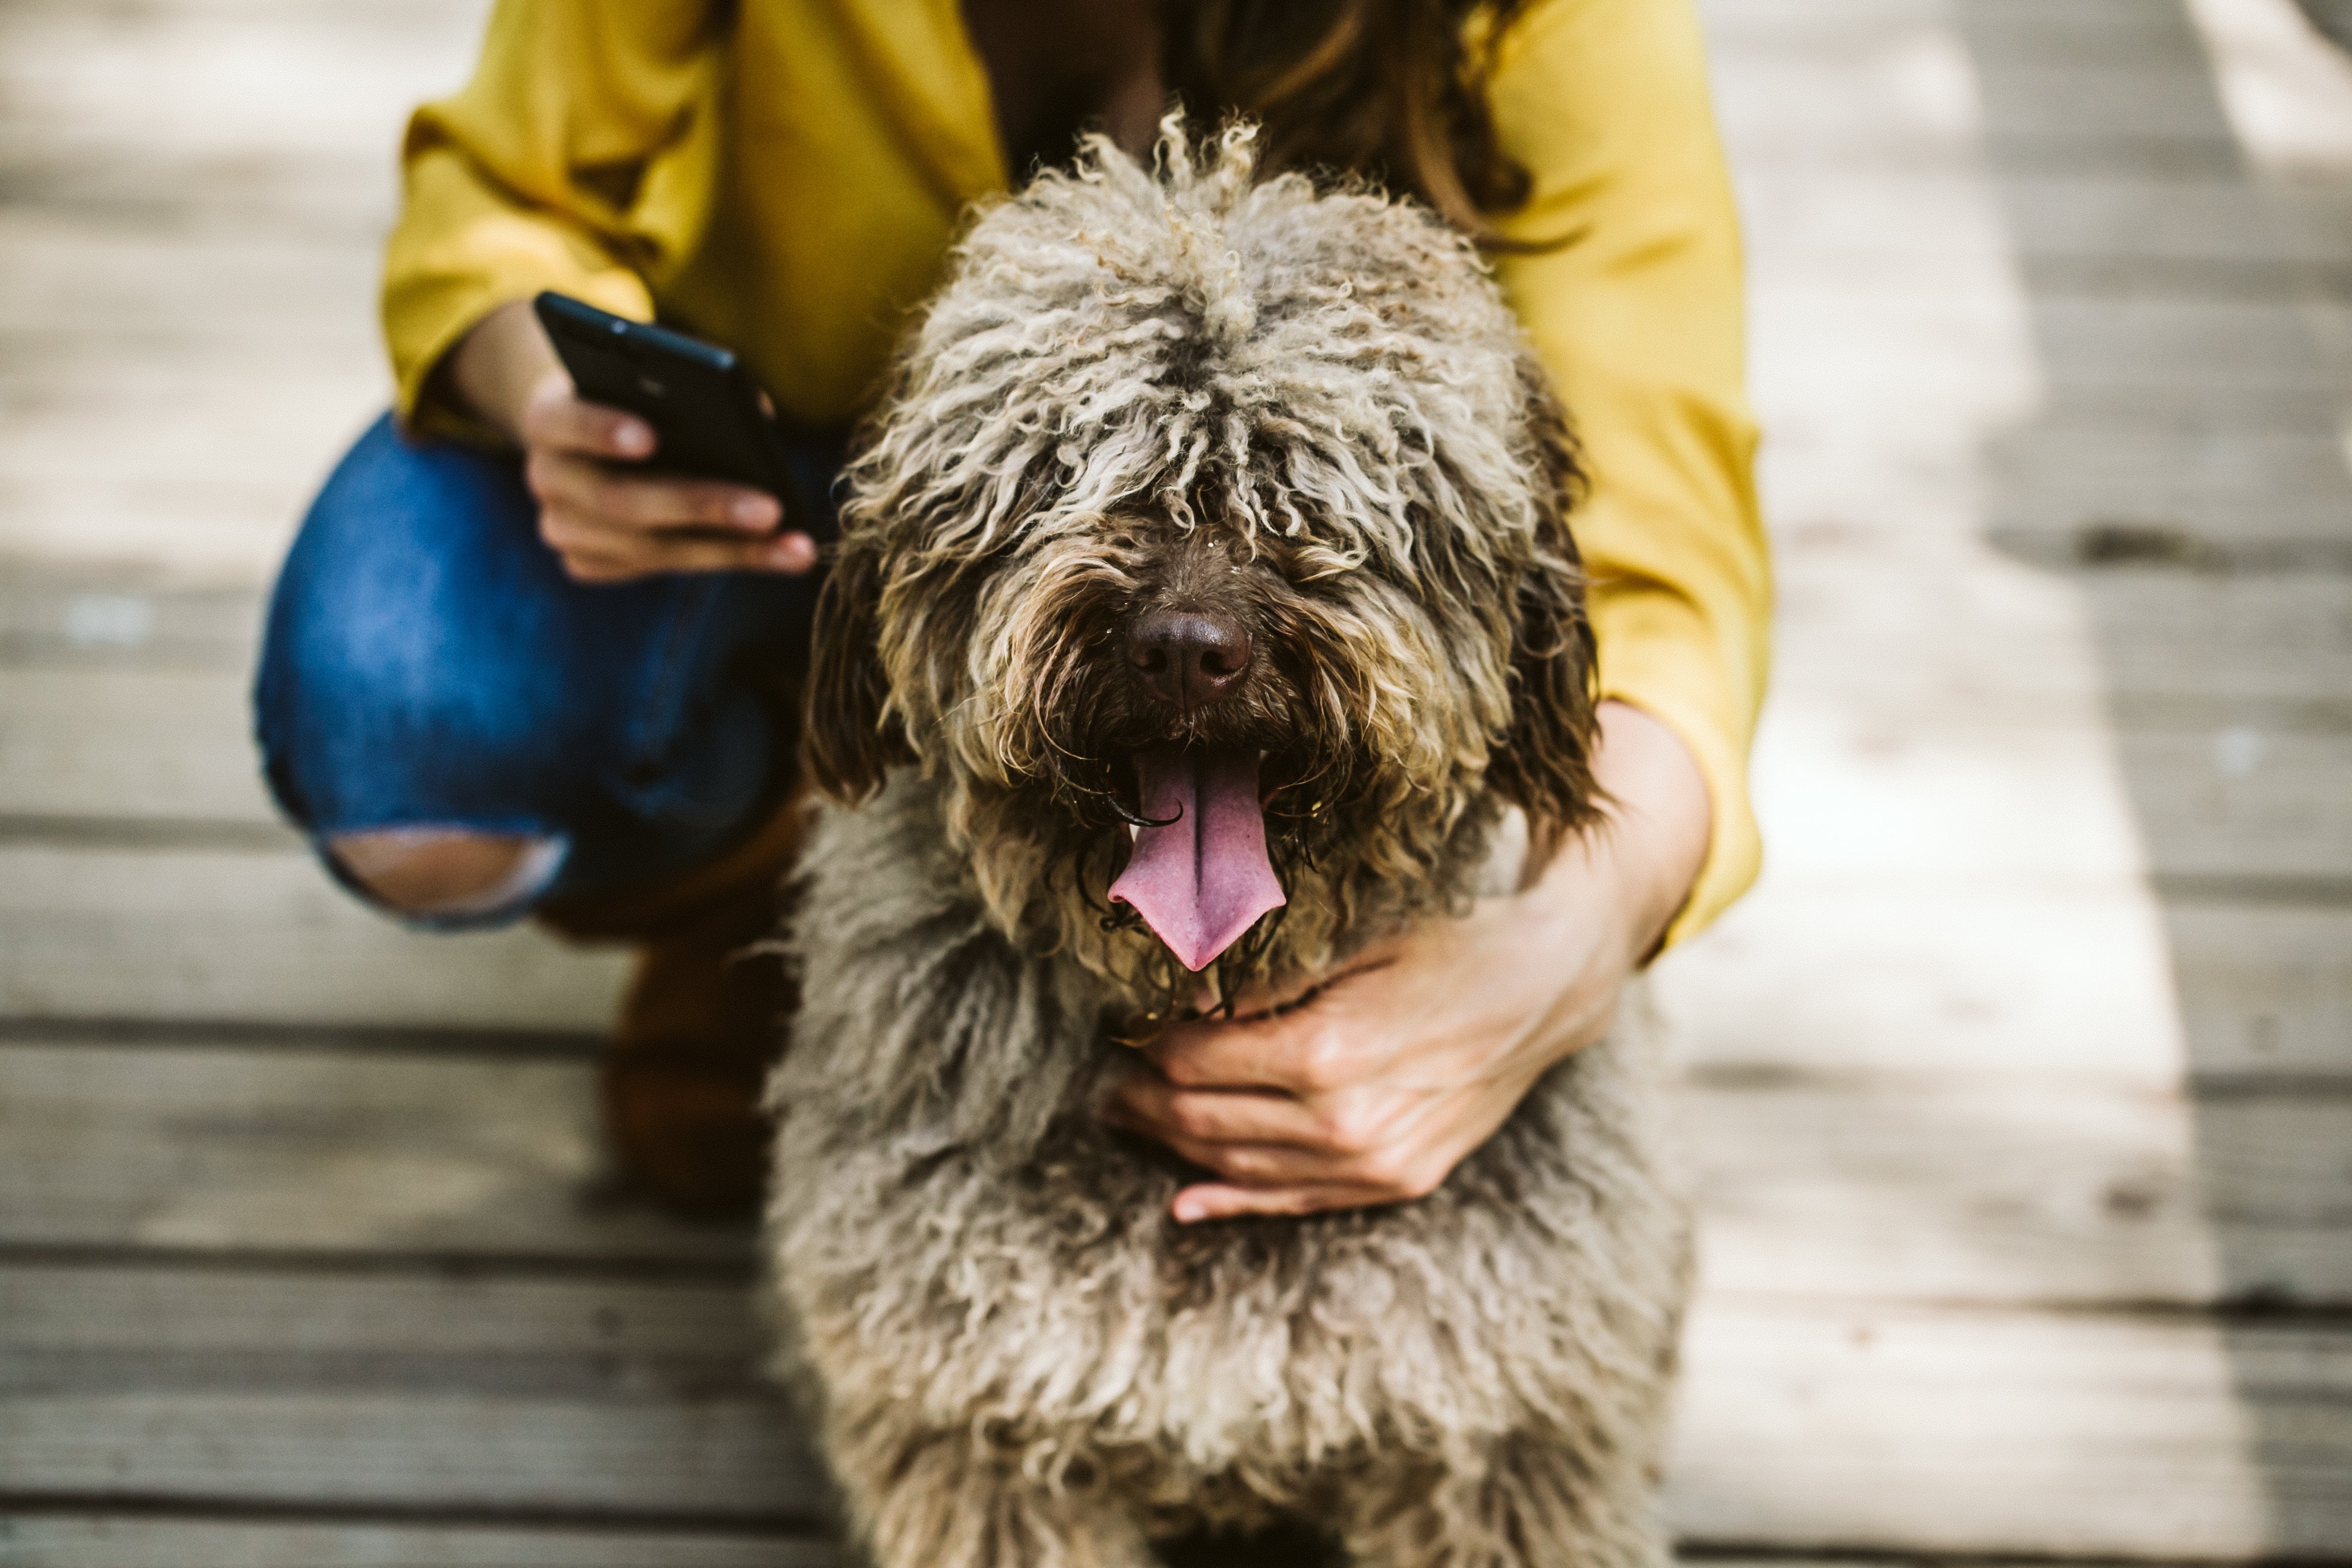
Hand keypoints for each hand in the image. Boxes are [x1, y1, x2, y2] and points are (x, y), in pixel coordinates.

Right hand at [448, 299, 816, 583]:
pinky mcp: (586, 562)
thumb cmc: (633, 392)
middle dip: (700, 506)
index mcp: (547, 417)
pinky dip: (723, 560)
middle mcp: (545, 477)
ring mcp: (561, 528)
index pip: (565, 421)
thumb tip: (758, 417)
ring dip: (729, 549)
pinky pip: (658, 569)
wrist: (585, 433)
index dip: (602, 430)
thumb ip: (688, 385)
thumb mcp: (650, 374)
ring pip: (648, 549)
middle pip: (620, 501)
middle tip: (770, 509)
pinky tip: (777, 555)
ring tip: (794, 546)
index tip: (651, 437)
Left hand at [1101, 702, 1710, 1221]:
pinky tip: (1187, 1203)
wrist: (1549, 985)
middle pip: (1203, 1121)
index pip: (1194, 1060)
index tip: (1120, 1023)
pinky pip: (1296, 1201)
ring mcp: (1374, 1163)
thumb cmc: (1449, 938)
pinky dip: (1236, 1201)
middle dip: (1142, 1100)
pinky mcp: (1397, 1180)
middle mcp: (1345, 1123)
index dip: (1146, 1044)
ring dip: (1174, 1146)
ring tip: (1128, 1119)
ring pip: (1240, 1166)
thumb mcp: (1354, 933)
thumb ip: (1266, 971)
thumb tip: (1179, 990)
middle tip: (1101, 1082)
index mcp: (1326, 1053)